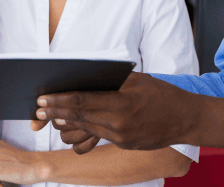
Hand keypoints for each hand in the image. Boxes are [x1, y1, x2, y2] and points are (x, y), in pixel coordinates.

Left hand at [35, 72, 199, 152]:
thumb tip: (84, 78)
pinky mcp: (124, 144)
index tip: (42, 100)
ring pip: (85, 131)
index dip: (59, 101)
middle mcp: (119, 125)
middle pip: (79, 119)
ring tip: (52, 117)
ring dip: (67, 125)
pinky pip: (97, 138)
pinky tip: (74, 127)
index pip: (82, 102)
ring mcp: (121, 138)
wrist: (186, 119)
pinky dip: (84, 132)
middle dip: (55, 114)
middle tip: (38, 111)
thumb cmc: (162, 94)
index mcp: (121, 105)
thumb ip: (111, 81)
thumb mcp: (137, 80)